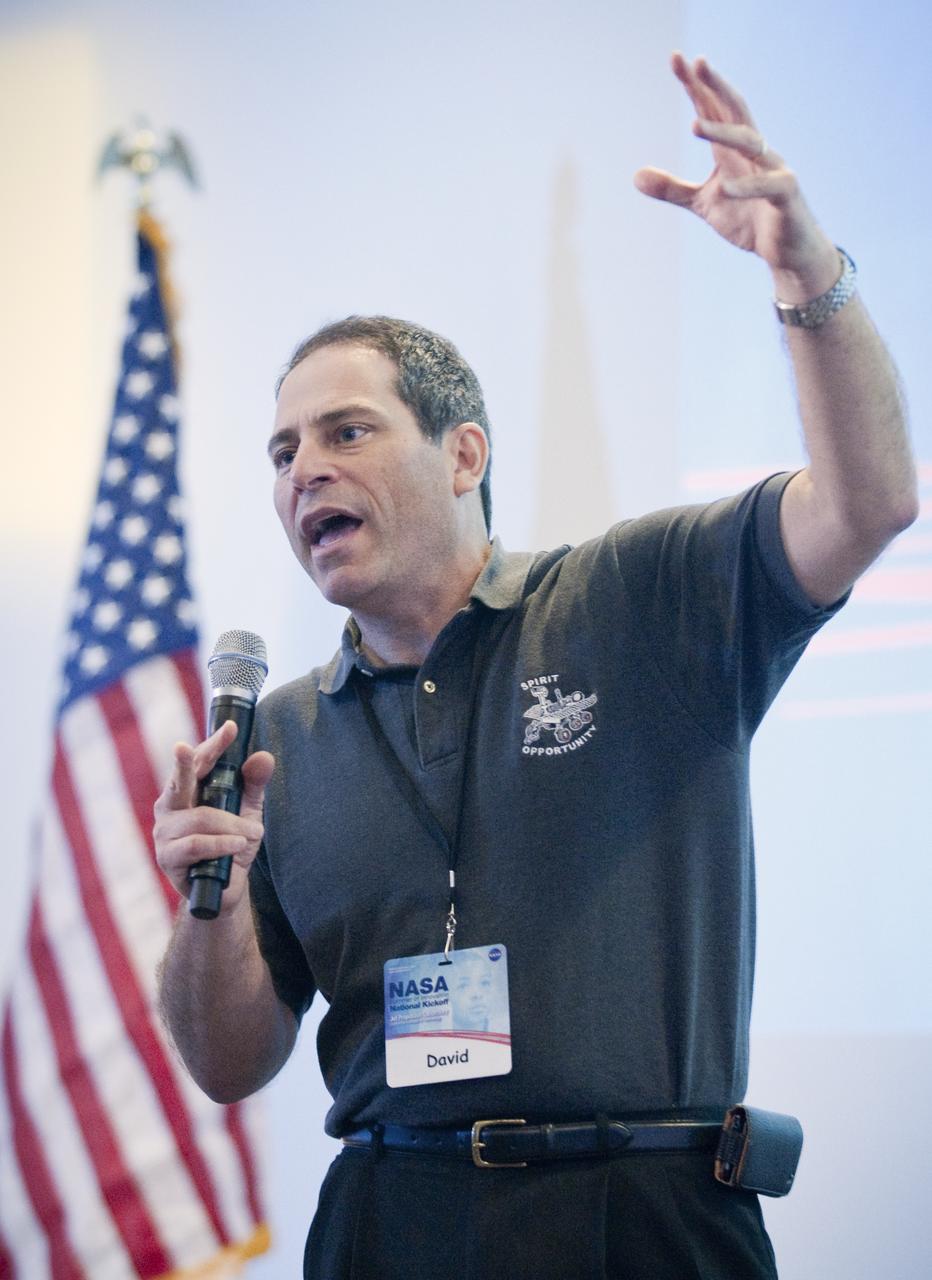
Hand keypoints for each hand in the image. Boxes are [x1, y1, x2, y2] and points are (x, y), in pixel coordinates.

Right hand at [153, 719, 274, 913]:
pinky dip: (221, 844)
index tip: (232, 727)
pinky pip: (196, 844)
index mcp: (188, 790)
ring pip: (200, 818)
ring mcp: (165, 831)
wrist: (224, 889)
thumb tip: (263, 756)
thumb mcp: (248, 811)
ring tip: (252, 835)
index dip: (214, 744)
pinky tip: (238, 847)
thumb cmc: (231, 844)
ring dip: (232, 826)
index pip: (200, 761)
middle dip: (185, 763)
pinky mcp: (167, 857)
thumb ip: (253, 784)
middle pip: (179, 780)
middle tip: (184, 748)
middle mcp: (171, 806)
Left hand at [634, 52, 837, 291]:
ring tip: (694, 125)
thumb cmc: (749, 220)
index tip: (676, 60)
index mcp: (733, 150)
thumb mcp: (704, 204)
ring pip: (749, 143)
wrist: (788, 250)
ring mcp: (773, 170)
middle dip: (715, 86)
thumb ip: (673, 189)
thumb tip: (635, 176)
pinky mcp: (786, 195)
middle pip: (735, 111)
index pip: (712, 110)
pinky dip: (745, 187)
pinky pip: (766, 187)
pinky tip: (724, 188)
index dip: (696, 86)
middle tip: (695, 63)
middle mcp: (755, 151)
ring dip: (722, 133)